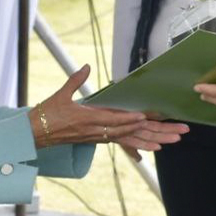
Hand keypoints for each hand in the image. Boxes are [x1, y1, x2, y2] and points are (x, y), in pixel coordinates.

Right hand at [32, 66, 188, 149]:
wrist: (37, 134)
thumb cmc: (47, 114)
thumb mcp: (61, 95)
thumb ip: (76, 80)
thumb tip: (88, 66)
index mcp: (88, 119)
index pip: (112, 119)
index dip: (128, 119)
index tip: (144, 117)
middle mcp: (98, 131)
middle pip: (131, 132)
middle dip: (157, 132)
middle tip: (178, 131)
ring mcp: (100, 137)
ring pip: (132, 139)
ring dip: (154, 140)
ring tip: (174, 140)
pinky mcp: (100, 139)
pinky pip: (123, 144)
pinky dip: (140, 146)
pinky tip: (154, 148)